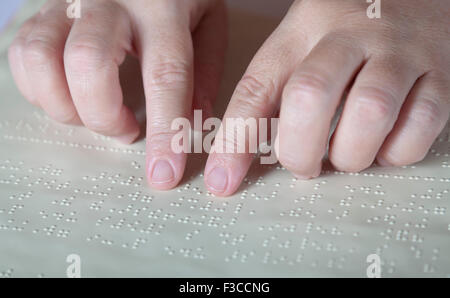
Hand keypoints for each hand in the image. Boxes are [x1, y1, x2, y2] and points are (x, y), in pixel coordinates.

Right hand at [9, 0, 226, 189]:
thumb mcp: (209, 22)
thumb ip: (206, 70)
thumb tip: (193, 124)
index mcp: (164, 7)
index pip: (165, 75)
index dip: (164, 131)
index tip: (164, 173)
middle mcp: (112, 1)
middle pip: (88, 65)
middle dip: (104, 117)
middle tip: (126, 132)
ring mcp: (70, 1)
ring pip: (41, 58)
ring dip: (65, 106)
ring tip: (95, 114)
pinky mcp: (43, 7)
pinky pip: (23, 53)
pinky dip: (40, 89)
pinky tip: (70, 95)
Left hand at [205, 0, 449, 195]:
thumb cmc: (346, 27)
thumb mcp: (299, 44)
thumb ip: (269, 93)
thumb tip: (235, 154)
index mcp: (303, 30)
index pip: (257, 88)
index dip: (235, 141)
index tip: (222, 181)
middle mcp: (350, 37)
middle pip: (310, 97)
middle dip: (299, 150)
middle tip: (303, 163)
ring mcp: (399, 53)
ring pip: (369, 114)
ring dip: (349, 154)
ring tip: (344, 154)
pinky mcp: (441, 74)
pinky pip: (420, 126)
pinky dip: (396, 152)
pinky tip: (383, 144)